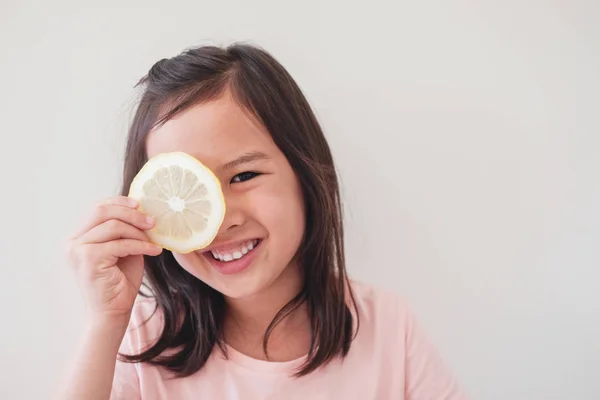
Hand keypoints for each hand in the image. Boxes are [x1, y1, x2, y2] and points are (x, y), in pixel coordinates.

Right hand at [67, 196, 161, 324]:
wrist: (113, 313)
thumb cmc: (120, 282)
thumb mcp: (124, 249)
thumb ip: (125, 230)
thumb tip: (142, 208)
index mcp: (78, 237)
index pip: (97, 208)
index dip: (119, 202)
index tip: (141, 203)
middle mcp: (72, 242)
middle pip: (102, 211)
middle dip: (130, 213)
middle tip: (152, 221)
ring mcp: (77, 250)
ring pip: (113, 226)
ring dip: (138, 232)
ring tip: (154, 240)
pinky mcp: (88, 259)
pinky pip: (120, 244)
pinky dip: (141, 245)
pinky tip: (154, 251)